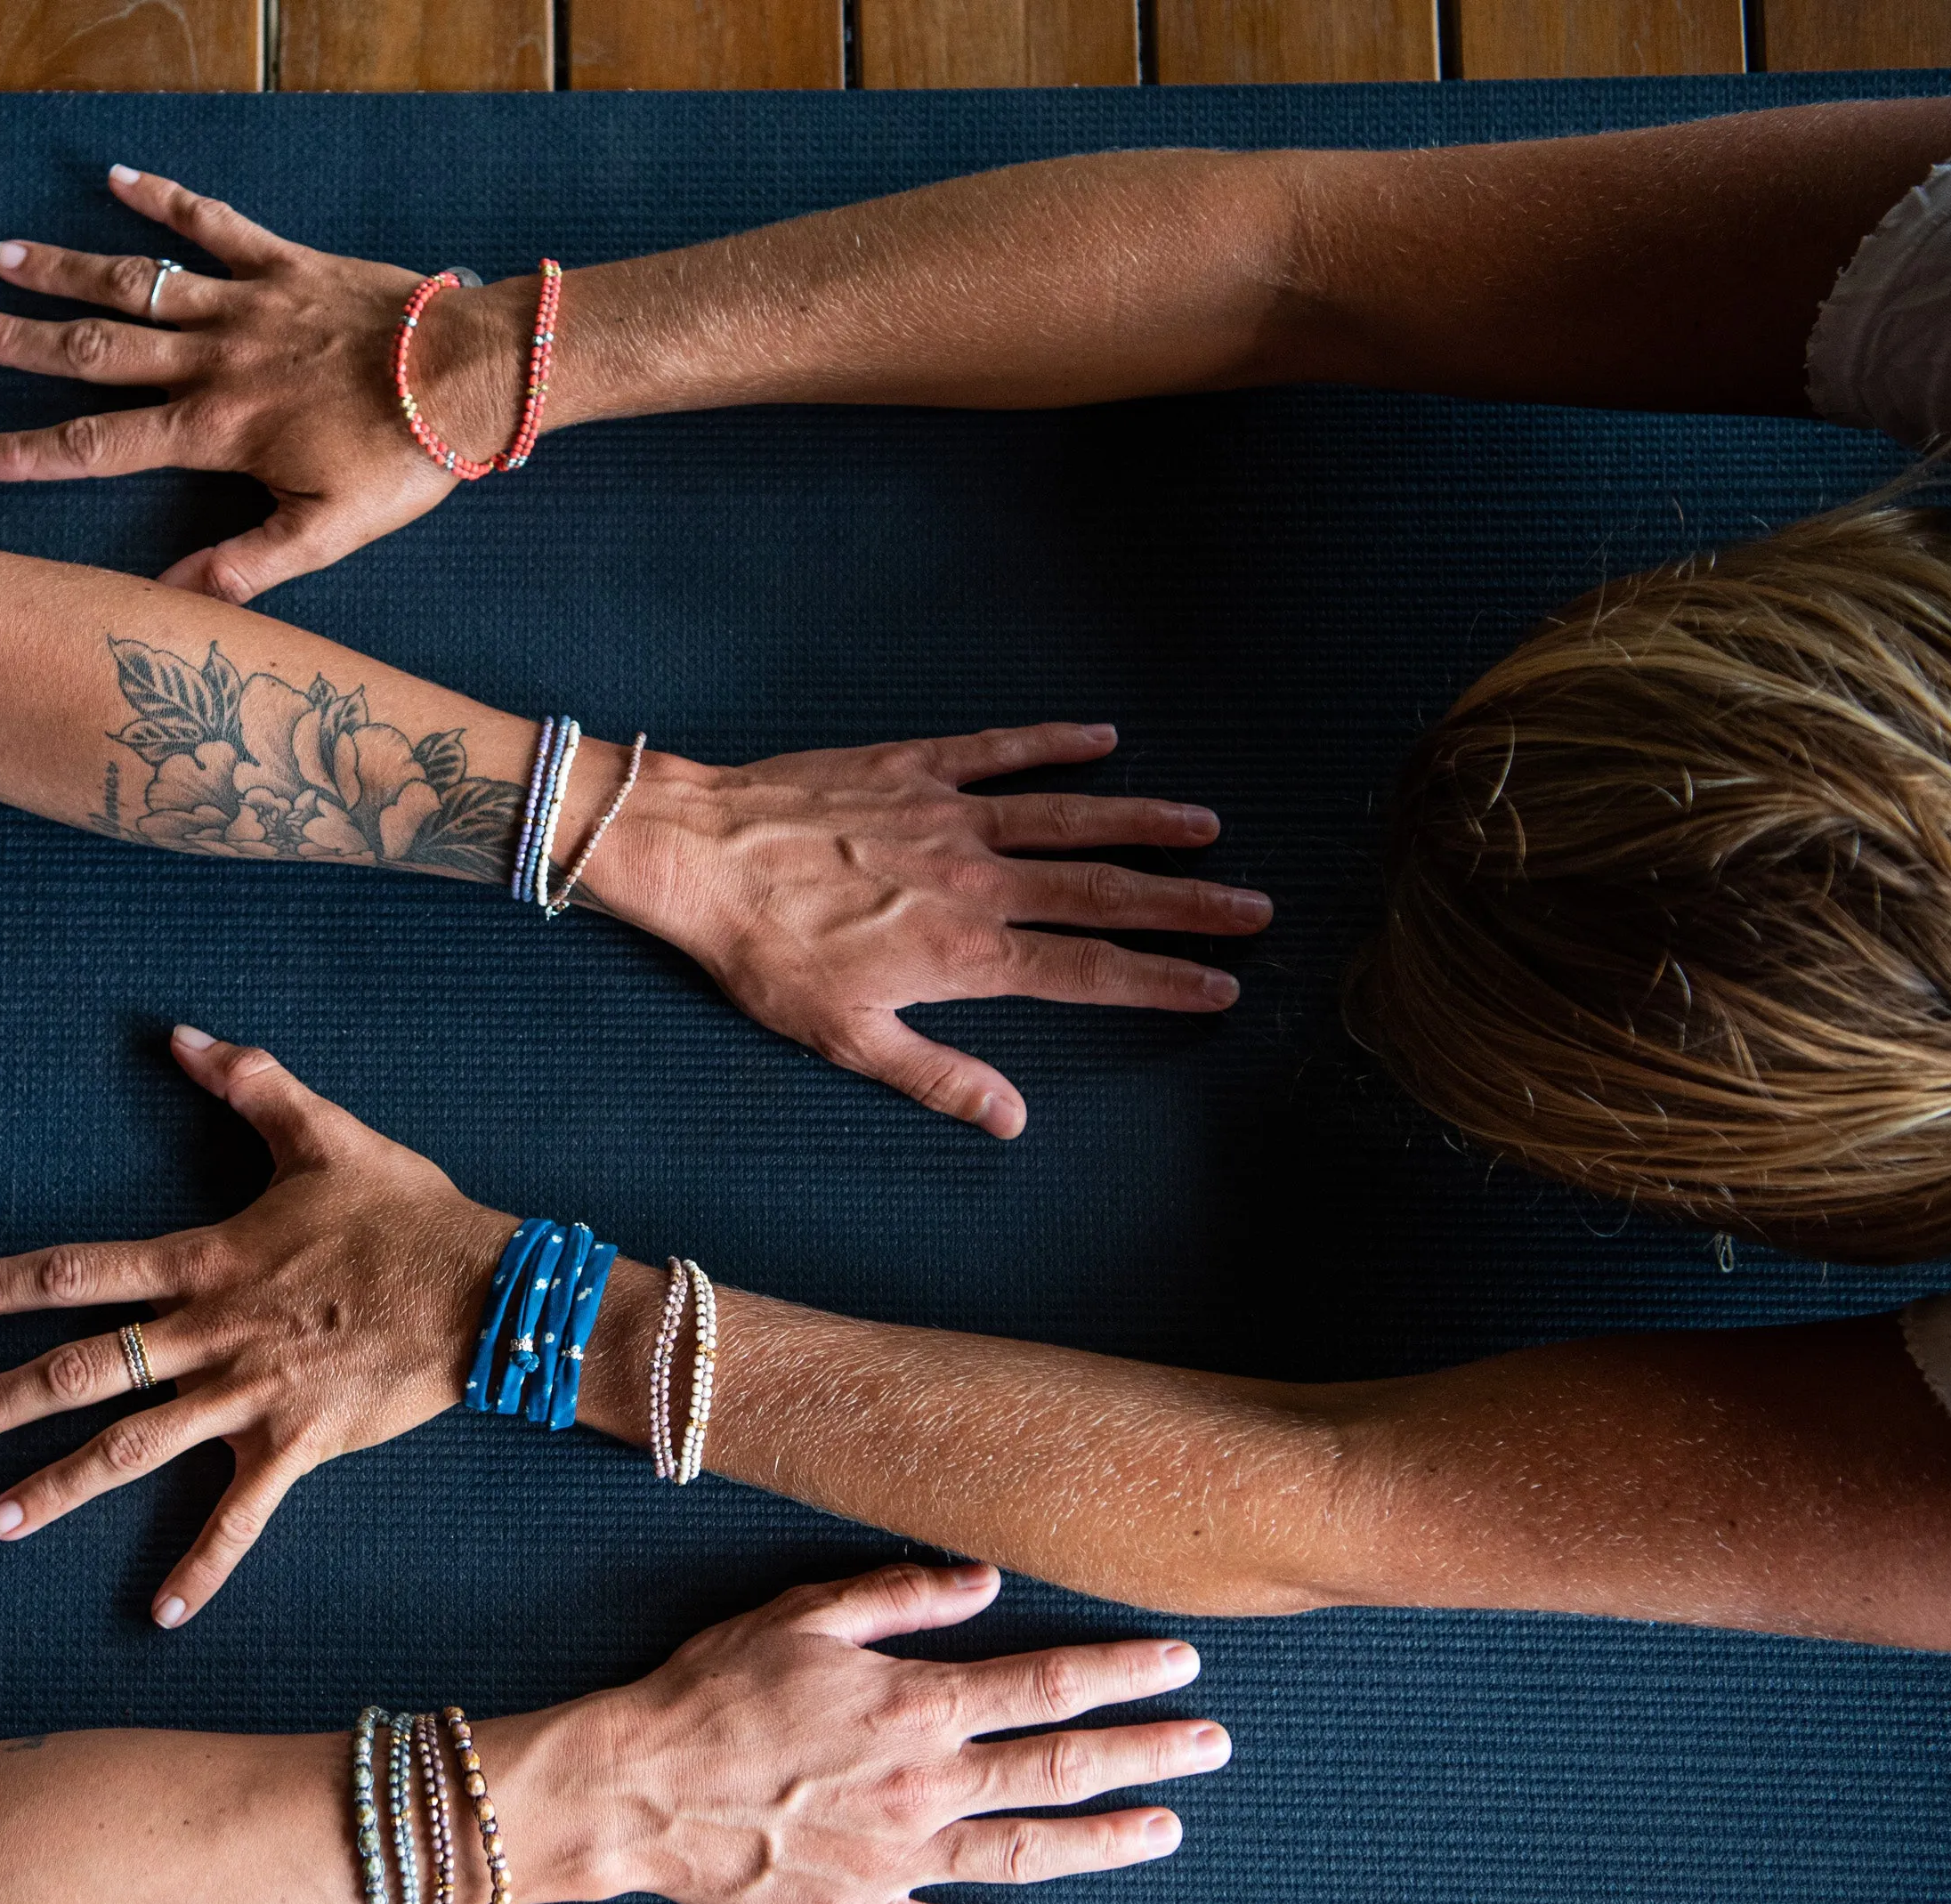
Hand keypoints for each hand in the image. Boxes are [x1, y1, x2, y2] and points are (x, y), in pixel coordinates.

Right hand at [0, 166, 512, 601]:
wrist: (470, 375)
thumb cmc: (404, 460)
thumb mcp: (329, 531)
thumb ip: (247, 564)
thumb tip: (171, 602)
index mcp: (216, 429)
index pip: (100, 445)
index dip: (27, 453)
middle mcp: (214, 359)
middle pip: (93, 350)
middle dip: (16, 343)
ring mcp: (246, 304)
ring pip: (137, 284)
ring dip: (66, 268)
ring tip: (1, 258)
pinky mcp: (285, 263)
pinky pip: (214, 224)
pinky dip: (167, 200)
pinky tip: (120, 178)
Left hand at [0, 1029, 507, 1623]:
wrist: (490, 1292)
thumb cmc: (408, 1213)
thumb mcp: (327, 1134)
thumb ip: (251, 1082)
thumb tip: (185, 1036)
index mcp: (209, 1263)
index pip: (83, 1273)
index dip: (6, 1284)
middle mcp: (214, 1335)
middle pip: (86, 1372)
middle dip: (1, 1400)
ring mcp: (253, 1398)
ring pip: (138, 1449)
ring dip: (63, 1487)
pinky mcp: (300, 1445)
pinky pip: (242, 1517)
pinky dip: (203, 1566)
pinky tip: (161, 1614)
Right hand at [522, 1562, 1228, 1903]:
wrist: (635, 1788)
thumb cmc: (711, 1691)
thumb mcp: (801, 1613)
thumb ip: (901, 1595)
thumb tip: (985, 1579)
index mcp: (917, 1705)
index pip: (1049, 1685)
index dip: (1124, 1674)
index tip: (1183, 1665)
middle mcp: (926, 1786)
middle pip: (1063, 1769)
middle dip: (1148, 1753)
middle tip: (1214, 1745)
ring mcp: (901, 1860)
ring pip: (1030, 1853)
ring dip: (1110, 1842)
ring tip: (1169, 1829)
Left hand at [586, 725, 1272, 1136]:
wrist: (697, 854)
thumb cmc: (761, 956)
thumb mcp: (844, 1039)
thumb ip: (937, 1076)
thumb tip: (1010, 1119)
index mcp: (966, 953)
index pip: (1088, 970)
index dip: (1161, 979)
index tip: (1220, 984)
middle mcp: (975, 879)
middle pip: (1102, 892)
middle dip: (1184, 902)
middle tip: (1253, 907)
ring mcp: (948, 816)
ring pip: (1069, 817)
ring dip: (1142, 821)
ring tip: (1206, 827)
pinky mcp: (913, 768)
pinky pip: (999, 751)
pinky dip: (1053, 742)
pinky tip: (1102, 736)